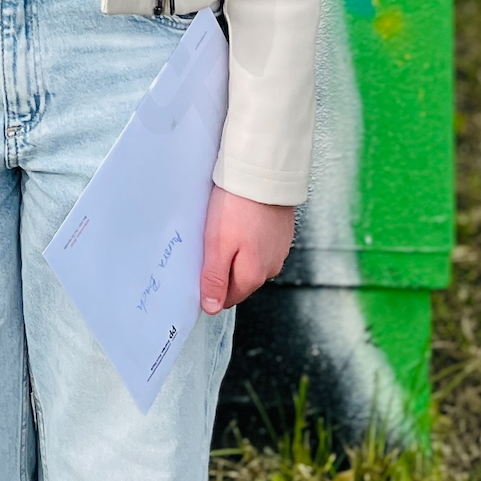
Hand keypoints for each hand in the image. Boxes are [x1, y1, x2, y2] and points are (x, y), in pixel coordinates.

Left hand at [199, 185, 294, 312]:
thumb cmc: (237, 206)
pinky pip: (260, 244)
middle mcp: (271, 267)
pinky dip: (247, 236)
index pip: (228, 297)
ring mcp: (279, 249)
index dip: (210, 286)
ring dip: (235, 250)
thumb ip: (215, 279)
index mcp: (254, 275)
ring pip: (250, 261)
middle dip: (222, 266)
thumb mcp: (217, 245)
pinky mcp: (281, 232)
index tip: (199, 265)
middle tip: (209, 241)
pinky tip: (239, 219)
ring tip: (223, 226)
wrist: (263, 171)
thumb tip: (211, 308)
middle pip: (239, 279)